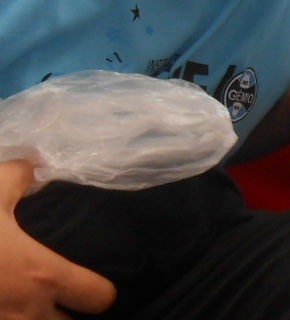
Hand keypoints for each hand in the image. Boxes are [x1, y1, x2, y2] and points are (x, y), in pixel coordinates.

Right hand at [0, 160, 115, 318]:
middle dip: (69, 317)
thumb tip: (35, 164)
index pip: (99, 298)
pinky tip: (5, 307)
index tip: (95, 283)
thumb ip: (22, 175)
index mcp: (42, 276)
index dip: (101, 291)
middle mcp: (26, 313)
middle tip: (64, 301)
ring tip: (33, 305)